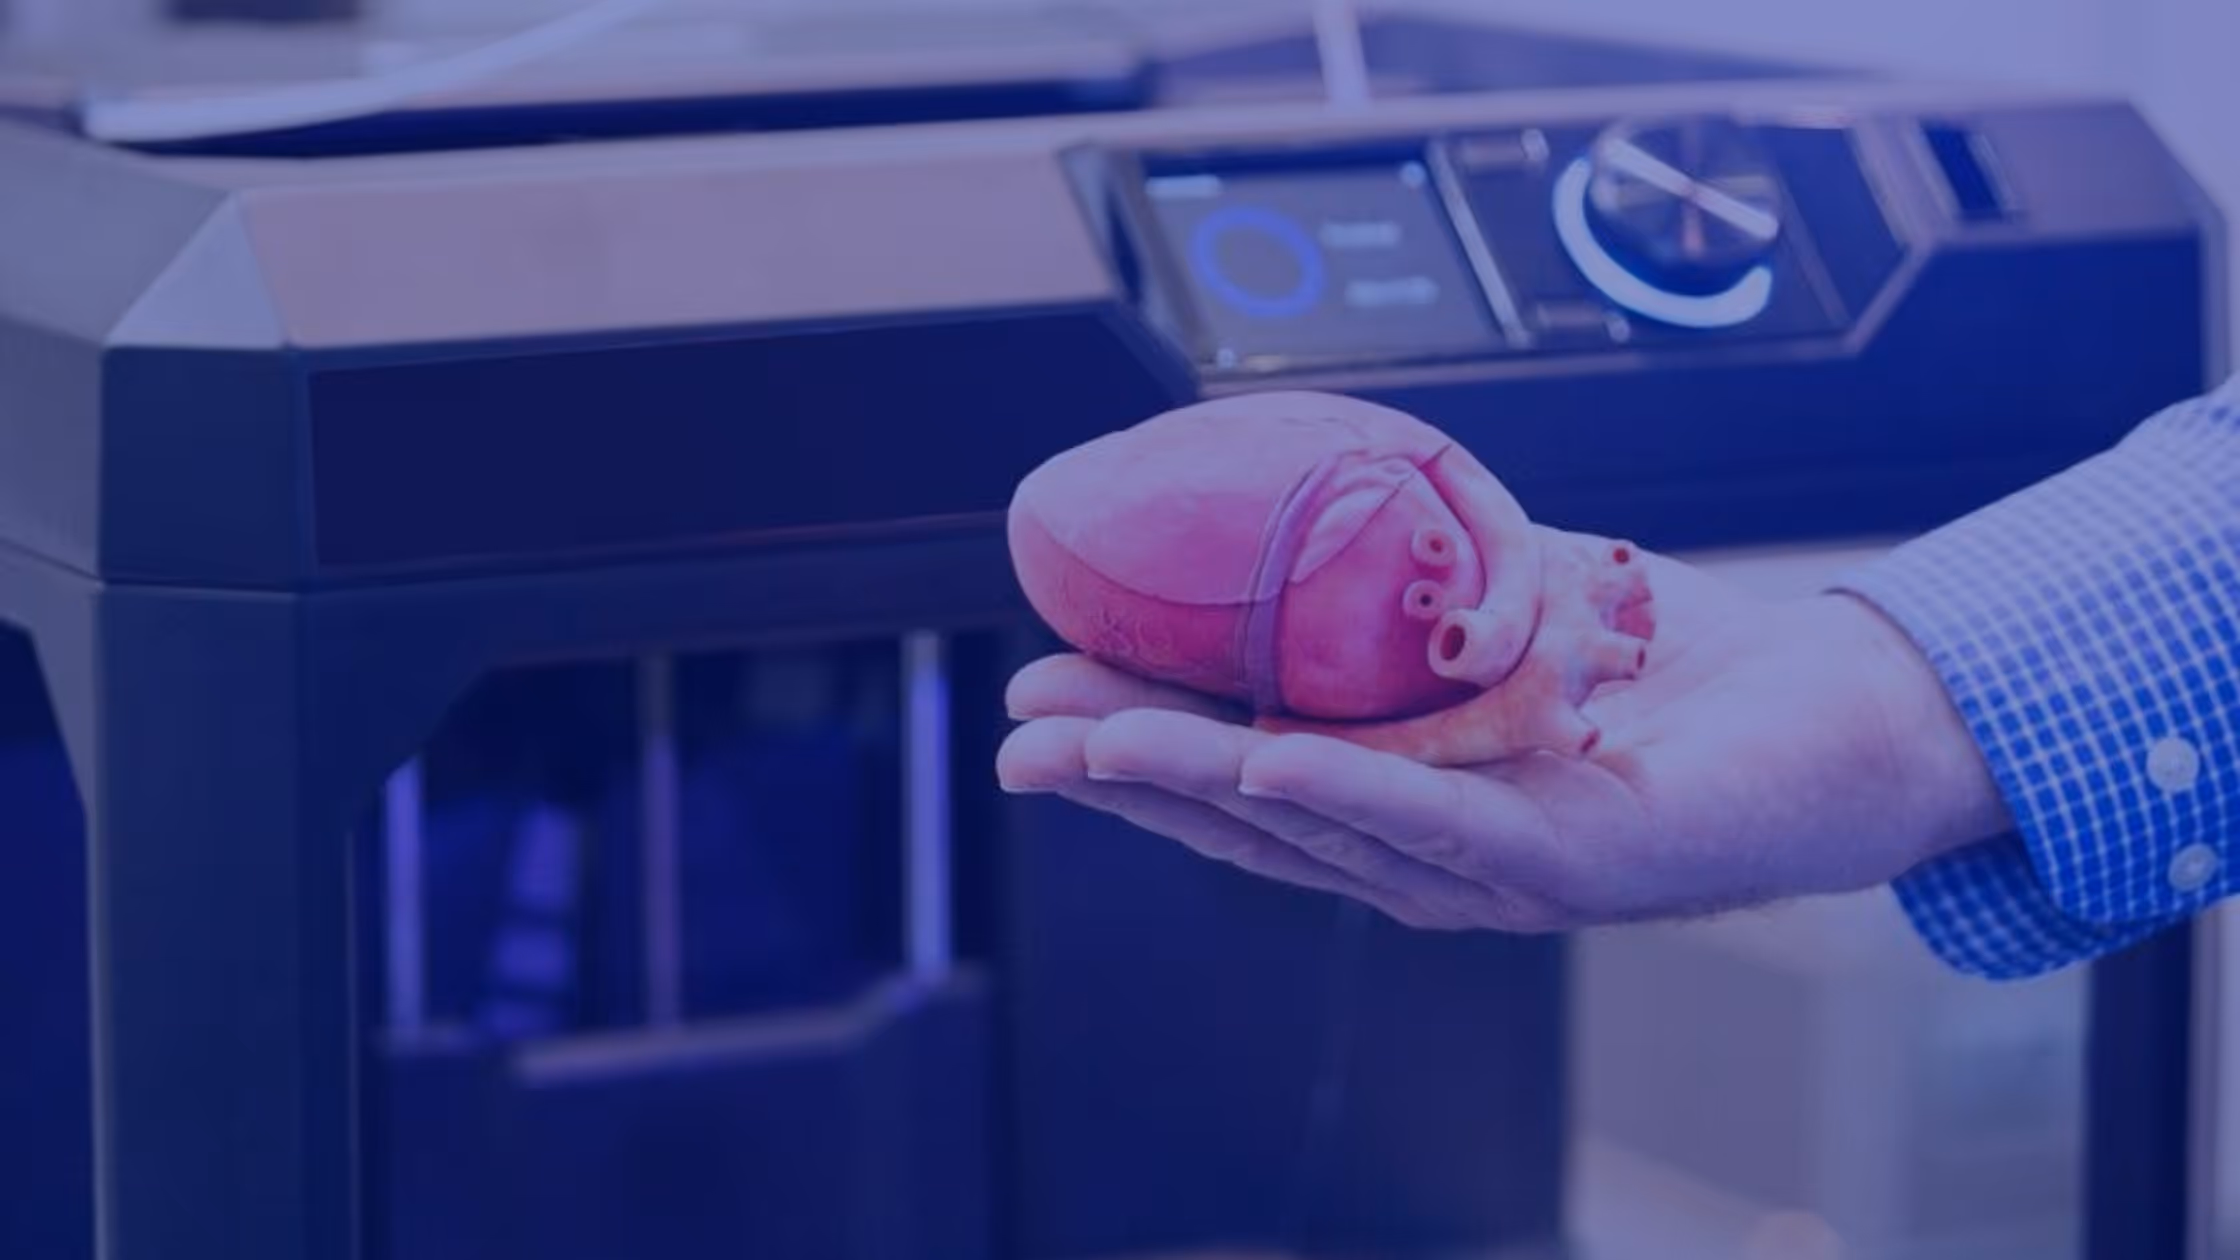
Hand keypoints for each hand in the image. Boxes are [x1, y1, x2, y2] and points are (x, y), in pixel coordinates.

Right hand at [995, 542, 2012, 931]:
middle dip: (1125, 775)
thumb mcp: (1493, 604)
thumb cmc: (1654, 662)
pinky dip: (1347, 795)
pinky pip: (1441, 829)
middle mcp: (1428, 857)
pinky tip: (1260, 763)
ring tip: (1093, 738)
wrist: (1829, 711)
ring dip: (1196, 783)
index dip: (1134, 747)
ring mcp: (1493, 876)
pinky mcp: (1571, 867)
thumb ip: (1393, 584)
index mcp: (1397, 801)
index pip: (1239, 779)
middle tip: (1018, 735)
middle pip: (1249, 819)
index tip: (1038, 700)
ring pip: (1317, 830)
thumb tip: (1278, 507)